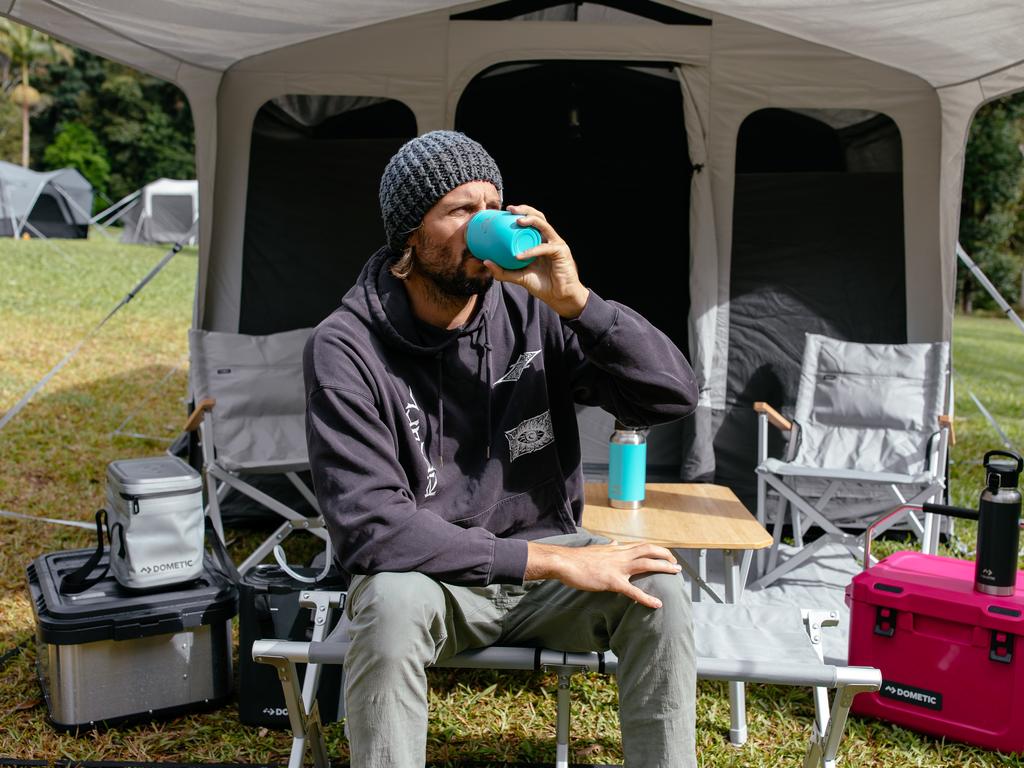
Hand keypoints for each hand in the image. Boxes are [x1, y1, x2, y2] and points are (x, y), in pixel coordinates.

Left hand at [481, 204, 589, 318]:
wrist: (559, 297)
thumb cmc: (542, 284)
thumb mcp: (518, 277)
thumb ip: (503, 271)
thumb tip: (485, 261)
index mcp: (539, 241)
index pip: (530, 221)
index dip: (519, 213)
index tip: (504, 211)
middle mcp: (548, 239)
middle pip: (538, 217)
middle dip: (525, 210)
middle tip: (510, 209)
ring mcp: (556, 244)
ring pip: (544, 225)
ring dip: (531, 220)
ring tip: (518, 221)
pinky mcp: (561, 252)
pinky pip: (545, 248)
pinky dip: (532, 251)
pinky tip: (519, 256)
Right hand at [525, 541, 681, 608]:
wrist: (564, 563)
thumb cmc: (577, 559)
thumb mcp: (595, 550)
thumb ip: (607, 548)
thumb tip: (613, 544)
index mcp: (616, 550)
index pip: (641, 546)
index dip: (656, 549)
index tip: (666, 555)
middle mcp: (620, 555)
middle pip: (649, 550)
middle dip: (665, 556)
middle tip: (676, 565)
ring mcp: (618, 568)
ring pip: (646, 563)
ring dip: (663, 567)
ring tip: (675, 573)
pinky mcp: (612, 581)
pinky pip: (633, 591)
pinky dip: (647, 598)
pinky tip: (656, 604)